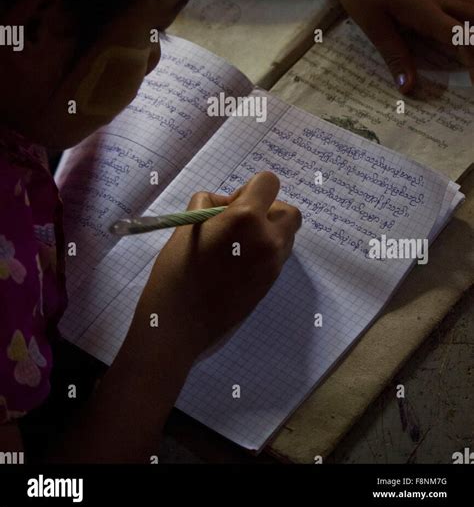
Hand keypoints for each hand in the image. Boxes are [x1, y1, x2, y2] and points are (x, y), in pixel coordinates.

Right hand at [140, 172, 301, 355]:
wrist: (180, 324)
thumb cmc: (176, 270)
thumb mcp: (188, 224)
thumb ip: (211, 203)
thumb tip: (228, 203)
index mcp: (246, 218)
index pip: (269, 182)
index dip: (251, 188)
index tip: (230, 205)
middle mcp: (268, 239)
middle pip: (288, 211)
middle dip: (268, 210)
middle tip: (239, 224)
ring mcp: (273, 264)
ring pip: (286, 235)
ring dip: (269, 232)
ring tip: (237, 246)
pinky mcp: (272, 284)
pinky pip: (278, 256)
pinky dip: (265, 252)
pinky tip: (238, 264)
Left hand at [322, 0, 473, 91]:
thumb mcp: (372, 25)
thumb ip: (394, 55)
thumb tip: (408, 87)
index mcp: (425, 9)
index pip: (461, 36)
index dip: (473, 59)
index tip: (473, 80)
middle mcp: (437, 0)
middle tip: (473, 73)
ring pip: (470, 10)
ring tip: (468, 58)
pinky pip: (457, 7)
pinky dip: (466, 23)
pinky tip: (458, 37)